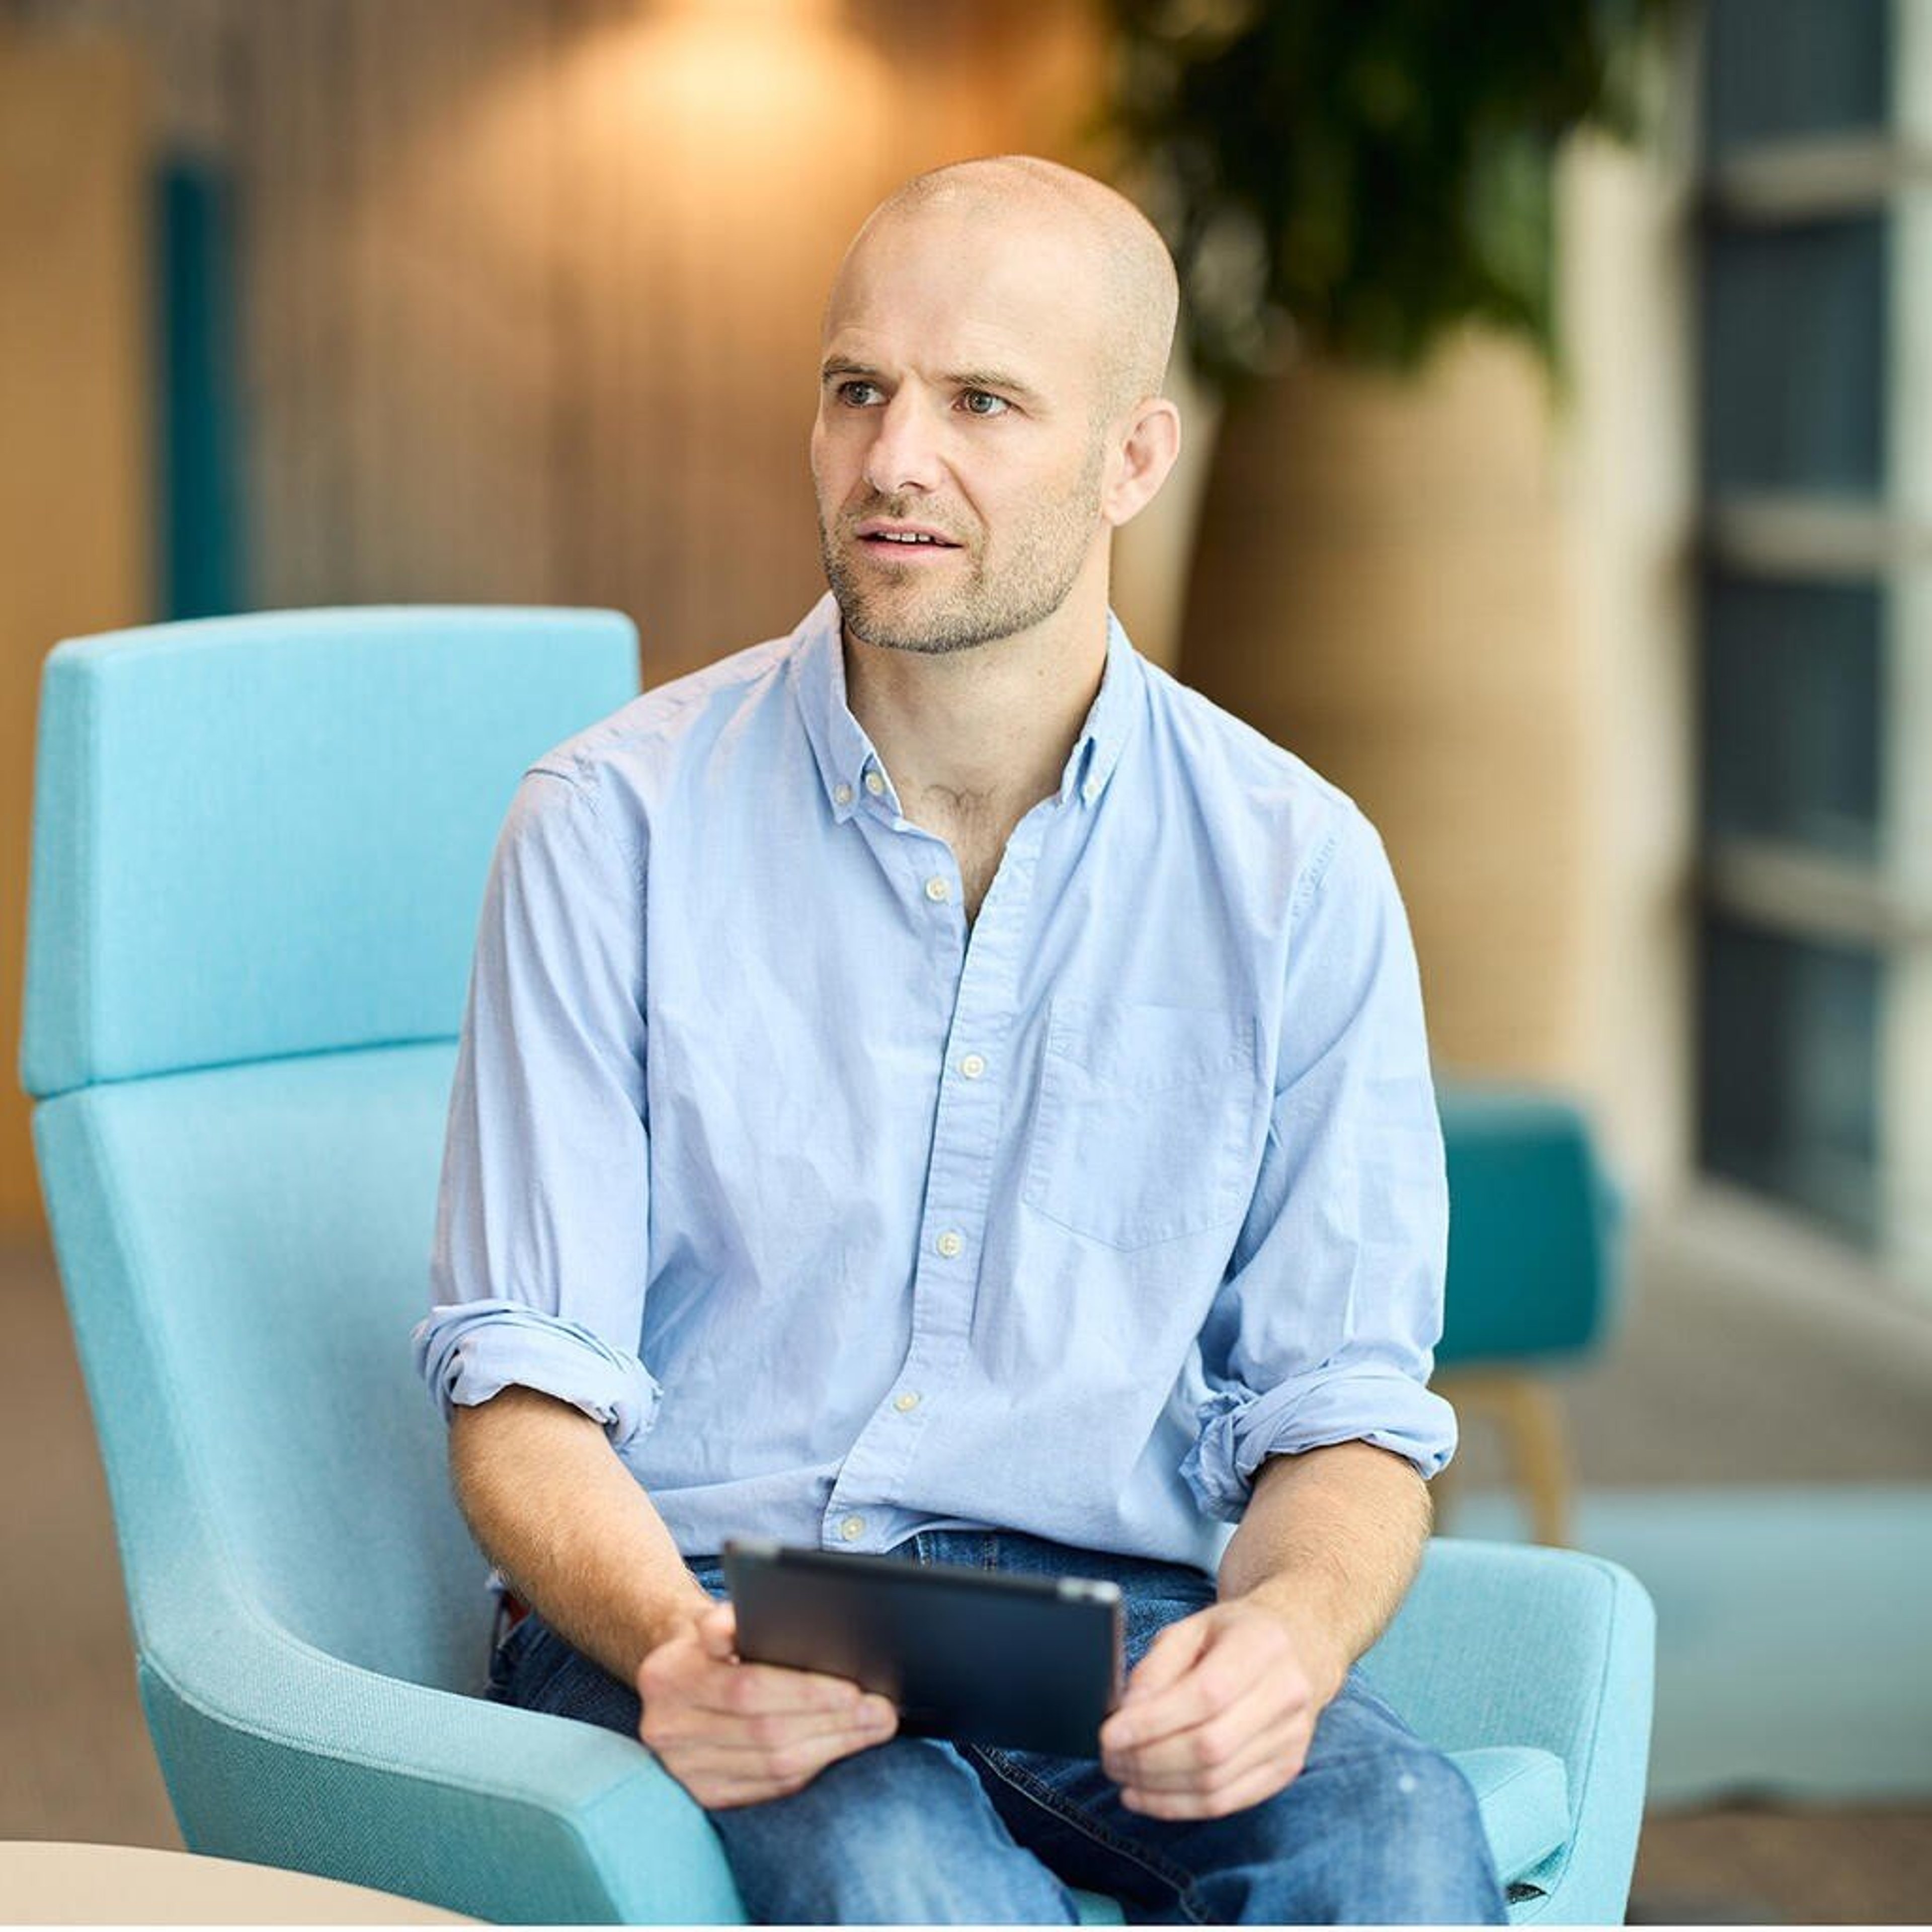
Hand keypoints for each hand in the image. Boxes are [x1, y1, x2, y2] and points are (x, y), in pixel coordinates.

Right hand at [635, 1601, 898, 1807]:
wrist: (679, 1679)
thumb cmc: (715, 1643)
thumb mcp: (717, 1619)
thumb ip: (730, 1620)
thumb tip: (757, 1622)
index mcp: (668, 1676)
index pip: (747, 1688)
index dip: (806, 1692)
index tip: (856, 1689)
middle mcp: (666, 1728)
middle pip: (765, 1732)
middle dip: (832, 1722)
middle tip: (881, 1711)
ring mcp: (681, 1769)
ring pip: (771, 1767)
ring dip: (831, 1748)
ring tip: (873, 1729)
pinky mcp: (703, 1796)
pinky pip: (768, 1789)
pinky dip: (811, 1770)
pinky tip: (839, 1751)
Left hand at [1097, 1598, 1341, 1819]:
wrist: (1295, 1647)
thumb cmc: (1232, 1635)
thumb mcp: (1190, 1629)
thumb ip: (1156, 1668)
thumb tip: (1126, 1715)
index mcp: (1262, 1645)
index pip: (1205, 1695)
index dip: (1152, 1722)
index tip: (1109, 1734)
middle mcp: (1286, 1694)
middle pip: (1210, 1746)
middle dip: (1148, 1760)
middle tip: (1108, 1758)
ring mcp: (1291, 1738)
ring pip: (1216, 1782)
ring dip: (1157, 1788)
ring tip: (1121, 1776)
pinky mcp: (1286, 1769)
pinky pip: (1227, 1802)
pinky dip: (1179, 1806)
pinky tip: (1145, 1796)